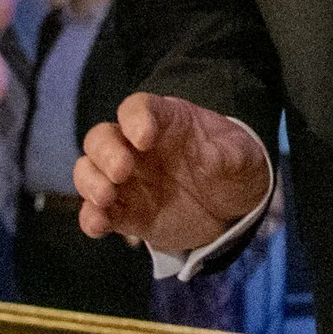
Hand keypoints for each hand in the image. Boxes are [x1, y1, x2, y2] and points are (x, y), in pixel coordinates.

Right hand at [76, 93, 272, 255]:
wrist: (234, 206)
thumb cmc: (234, 166)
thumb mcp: (242, 156)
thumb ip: (229, 154)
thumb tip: (212, 156)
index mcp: (166, 122)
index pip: (138, 108)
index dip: (135, 119)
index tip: (144, 138)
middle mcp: (137, 148)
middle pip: (102, 137)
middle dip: (105, 153)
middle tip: (121, 172)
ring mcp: (128, 180)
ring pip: (90, 171)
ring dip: (90, 183)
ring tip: (106, 198)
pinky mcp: (126, 212)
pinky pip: (98, 213)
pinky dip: (92, 218)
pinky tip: (100, 225)